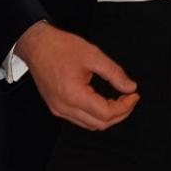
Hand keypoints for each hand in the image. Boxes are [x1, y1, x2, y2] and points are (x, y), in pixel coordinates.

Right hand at [15, 21, 138, 129]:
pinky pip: (79, 120)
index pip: (106, 113)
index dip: (125, 107)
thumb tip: (130, 87)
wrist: (36, 45)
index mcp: (73, 95)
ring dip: (107, 117)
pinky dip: (94, 115)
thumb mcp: (93, 55)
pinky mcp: (56, 107)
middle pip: (99, 124)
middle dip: (119, 114)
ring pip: (90, 125)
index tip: (133, 95)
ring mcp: (58, 109)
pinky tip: (102, 102)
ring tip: (118, 101)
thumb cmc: (59, 47)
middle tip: (129, 99)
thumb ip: (115, 73)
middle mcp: (64, 107)